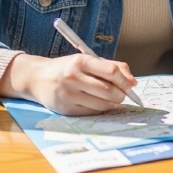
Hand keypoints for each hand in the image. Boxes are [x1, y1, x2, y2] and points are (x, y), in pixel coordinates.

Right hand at [0, 53, 136, 115]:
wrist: (38, 78)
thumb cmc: (68, 68)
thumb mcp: (88, 60)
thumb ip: (112, 67)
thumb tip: (133, 82)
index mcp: (81, 61)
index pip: (111, 72)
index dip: (125, 80)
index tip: (131, 86)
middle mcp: (73, 77)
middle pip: (108, 91)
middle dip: (121, 95)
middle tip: (124, 95)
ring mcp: (68, 95)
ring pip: (102, 104)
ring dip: (113, 103)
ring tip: (112, 99)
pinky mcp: (66, 109)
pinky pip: (92, 112)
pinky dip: (101, 109)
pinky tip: (99, 103)